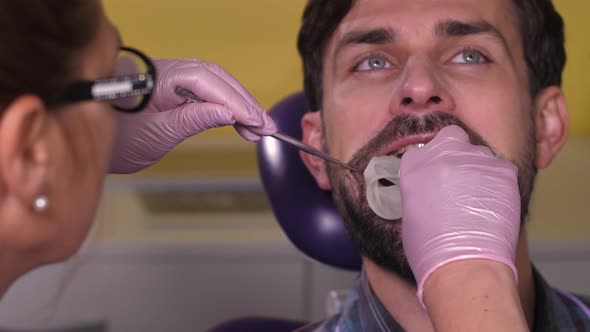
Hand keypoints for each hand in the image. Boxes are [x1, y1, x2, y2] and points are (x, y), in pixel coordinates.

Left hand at [109, 58, 276, 173]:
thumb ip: (193, 120)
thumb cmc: (115, 138)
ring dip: (237, 102)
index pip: (206, 82)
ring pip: (213, 82)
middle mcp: (166, 71)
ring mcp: (169, 78)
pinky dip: (224, 104)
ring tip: (257, 127)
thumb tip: (228, 113)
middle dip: (243, 101)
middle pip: (215, 77)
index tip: (257, 122)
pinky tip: (237, 119)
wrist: (89, 134)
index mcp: (158, 79)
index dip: (235, 101)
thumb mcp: (156, 136)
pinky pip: (205, 89)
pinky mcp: (172, 88)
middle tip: (266, 127)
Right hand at [399, 125, 520, 302]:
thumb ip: (419, 191)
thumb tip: (430, 190)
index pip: (420, 151)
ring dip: (478, 168)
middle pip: (451, 137)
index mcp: (414, 166)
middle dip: (454, 150)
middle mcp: (443, 155)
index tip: (434, 177)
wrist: (465, 264)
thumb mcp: (410, 215)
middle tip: (458, 176)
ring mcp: (474, 159)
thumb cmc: (432, 251)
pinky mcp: (503, 170)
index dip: (428, 164)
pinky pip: (502, 167)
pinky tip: (493, 202)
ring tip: (478, 197)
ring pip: (479, 152)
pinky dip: (499, 180)